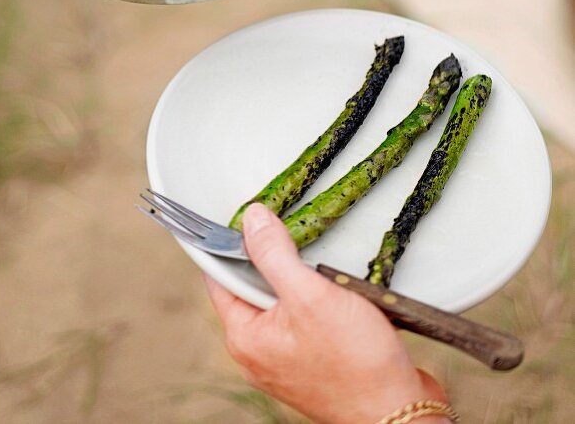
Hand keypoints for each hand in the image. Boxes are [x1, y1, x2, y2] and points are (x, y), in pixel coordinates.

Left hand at [205, 204, 447, 423]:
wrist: (399, 414)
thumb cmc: (356, 363)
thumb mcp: (310, 295)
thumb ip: (274, 254)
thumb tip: (251, 218)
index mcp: (245, 337)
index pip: (220, 276)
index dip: (232, 242)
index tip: (251, 215)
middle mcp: (259, 352)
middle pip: (254, 286)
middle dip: (276, 260)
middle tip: (298, 238)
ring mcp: (286, 360)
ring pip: (285, 301)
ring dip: (305, 280)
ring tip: (328, 272)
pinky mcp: (314, 363)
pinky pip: (308, 319)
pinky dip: (322, 302)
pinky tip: (342, 295)